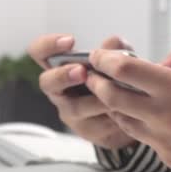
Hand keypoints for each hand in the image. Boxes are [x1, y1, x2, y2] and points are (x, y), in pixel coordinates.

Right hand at [27, 34, 135, 148]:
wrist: (130, 114)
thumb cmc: (115, 81)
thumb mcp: (119, 60)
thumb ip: (115, 50)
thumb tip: (112, 42)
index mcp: (61, 66)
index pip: (40, 52)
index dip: (48, 45)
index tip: (70, 41)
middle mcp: (59, 89)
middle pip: (46, 82)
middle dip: (63, 76)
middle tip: (82, 71)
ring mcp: (69, 111)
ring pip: (73, 107)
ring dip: (94, 99)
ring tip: (114, 94)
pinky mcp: (85, 130)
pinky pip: (93, 125)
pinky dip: (109, 117)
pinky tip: (123, 111)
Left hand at [86, 48, 170, 171]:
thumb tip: (160, 63)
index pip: (126, 70)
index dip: (105, 59)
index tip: (98, 55)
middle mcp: (163, 115)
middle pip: (112, 97)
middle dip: (96, 83)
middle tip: (90, 75)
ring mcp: (162, 139)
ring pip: (122, 119)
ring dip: (111, 105)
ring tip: (109, 93)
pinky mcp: (165, 156)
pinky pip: (141, 137)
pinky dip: (134, 123)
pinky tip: (137, 114)